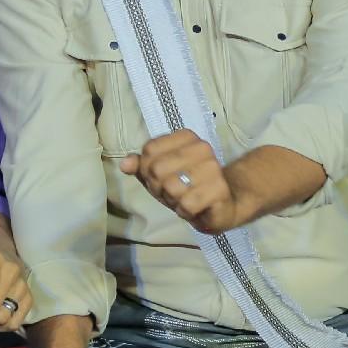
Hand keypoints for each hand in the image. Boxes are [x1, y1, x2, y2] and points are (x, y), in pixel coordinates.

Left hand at [121, 129, 240, 232]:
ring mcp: (213, 168)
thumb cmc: (187, 186)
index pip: (150, 150)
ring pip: (172, 187)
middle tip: (172, 192)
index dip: (147, 168)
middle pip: (157, 169)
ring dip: (173, 200)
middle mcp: (202, 147)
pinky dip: (185, 211)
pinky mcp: (220, 189)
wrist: (222, 204)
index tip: (160, 177)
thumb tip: (125, 163)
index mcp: (187, 137)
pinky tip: (194, 209)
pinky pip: (187, 204)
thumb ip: (141, 166)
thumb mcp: (159, 174)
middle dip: (159, 187)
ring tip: (184, 200)